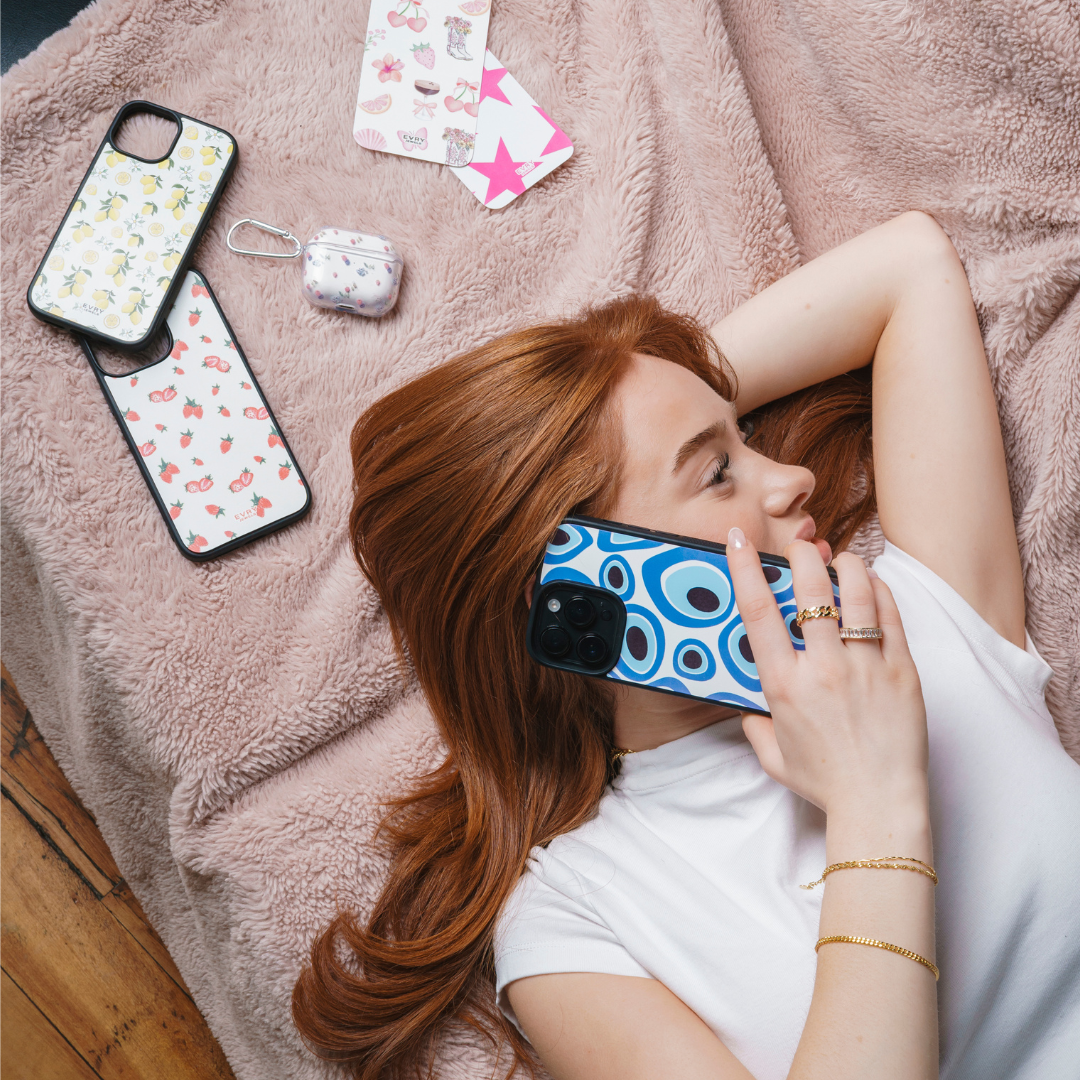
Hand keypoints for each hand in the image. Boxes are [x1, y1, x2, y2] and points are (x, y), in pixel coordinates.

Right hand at [726, 529, 927, 816]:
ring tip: (839, 558)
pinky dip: (879, 591)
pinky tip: (872, 583)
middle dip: (803, 554)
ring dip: (845, 566)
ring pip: (856, 594)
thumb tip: (748, 708)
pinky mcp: (901, 672)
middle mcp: (822, 669)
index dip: (745, 569)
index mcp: (783, 686)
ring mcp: (865, 668)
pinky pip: (891, 617)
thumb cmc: (825, 783)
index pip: (758, 612)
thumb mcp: (773, 755)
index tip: (738, 539)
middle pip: (811, 590)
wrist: (879, 806)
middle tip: (802, 545)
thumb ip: (755, 725)